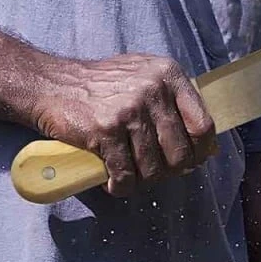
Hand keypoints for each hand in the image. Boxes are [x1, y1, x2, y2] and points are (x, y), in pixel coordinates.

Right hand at [33, 53, 215, 196]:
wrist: (52, 83)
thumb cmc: (106, 85)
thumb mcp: (147, 78)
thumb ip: (176, 103)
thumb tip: (208, 145)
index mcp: (169, 75)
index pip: (203, 125)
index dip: (201, 150)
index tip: (193, 159)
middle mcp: (153, 90)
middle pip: (181, 153)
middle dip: (171, 170)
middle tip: (158, 171)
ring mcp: (129, 111)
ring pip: (154, 168)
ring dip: (144, 180)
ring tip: (133, 174)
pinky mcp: (105, 130)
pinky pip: (124, 174)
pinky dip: (121, 186)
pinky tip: (114, 181)